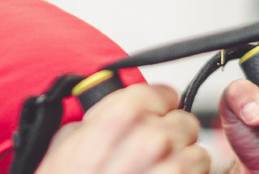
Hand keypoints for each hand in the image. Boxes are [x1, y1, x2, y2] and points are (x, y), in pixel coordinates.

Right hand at [37, 84, 211, 173]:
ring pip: (198, 153)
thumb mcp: (61, 150)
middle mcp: (151, 141)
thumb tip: (103, 118)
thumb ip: (90, 126)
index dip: (155, 106)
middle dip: (170, 137)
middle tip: (149, 155)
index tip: (151, 116)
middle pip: (183, 122)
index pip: (160, 92)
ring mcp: (171, 170)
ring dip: (182, 165)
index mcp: (118, 120)